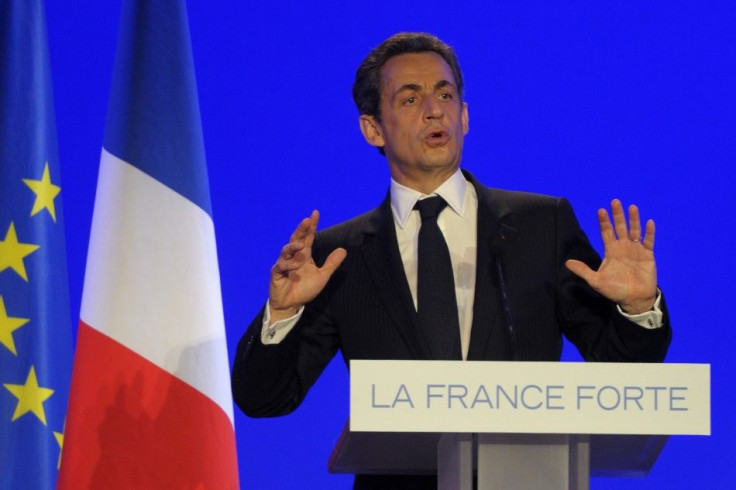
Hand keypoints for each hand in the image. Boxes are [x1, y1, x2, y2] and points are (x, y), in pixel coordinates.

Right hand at [268, 210, 346, 323]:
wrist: (291, 305)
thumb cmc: (305, 289)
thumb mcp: (322, 276)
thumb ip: (331, 263)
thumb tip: (343, 250)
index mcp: (303, 254)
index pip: (307, 237)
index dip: (311, 226)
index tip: (315, 213)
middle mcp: (293, 256)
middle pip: (296, 239)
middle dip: (300, 229)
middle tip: (306, 221)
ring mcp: (283, 263)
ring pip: (286, 250)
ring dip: (294, 247)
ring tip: (301, 246)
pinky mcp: (276, 273)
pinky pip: (281, 266)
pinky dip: (288, 264)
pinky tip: (295, 266)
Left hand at [565, 199, 656, 313]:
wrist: (634, 299)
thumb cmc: (614, 290)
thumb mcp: (596, 281)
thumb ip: (583, 271)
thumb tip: (567, 263)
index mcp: (611, 251)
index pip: (606, 232)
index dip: (604, 222)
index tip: (601, 210)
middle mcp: (623, 247)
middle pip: (620, 227)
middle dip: (617, 215)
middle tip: (615, 201)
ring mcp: (636, 250)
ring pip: (634, 230)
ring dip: (633, 219)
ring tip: (632, 207)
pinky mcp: (648, 255)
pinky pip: (649, 241)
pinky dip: (649, 232)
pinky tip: (648, 222)